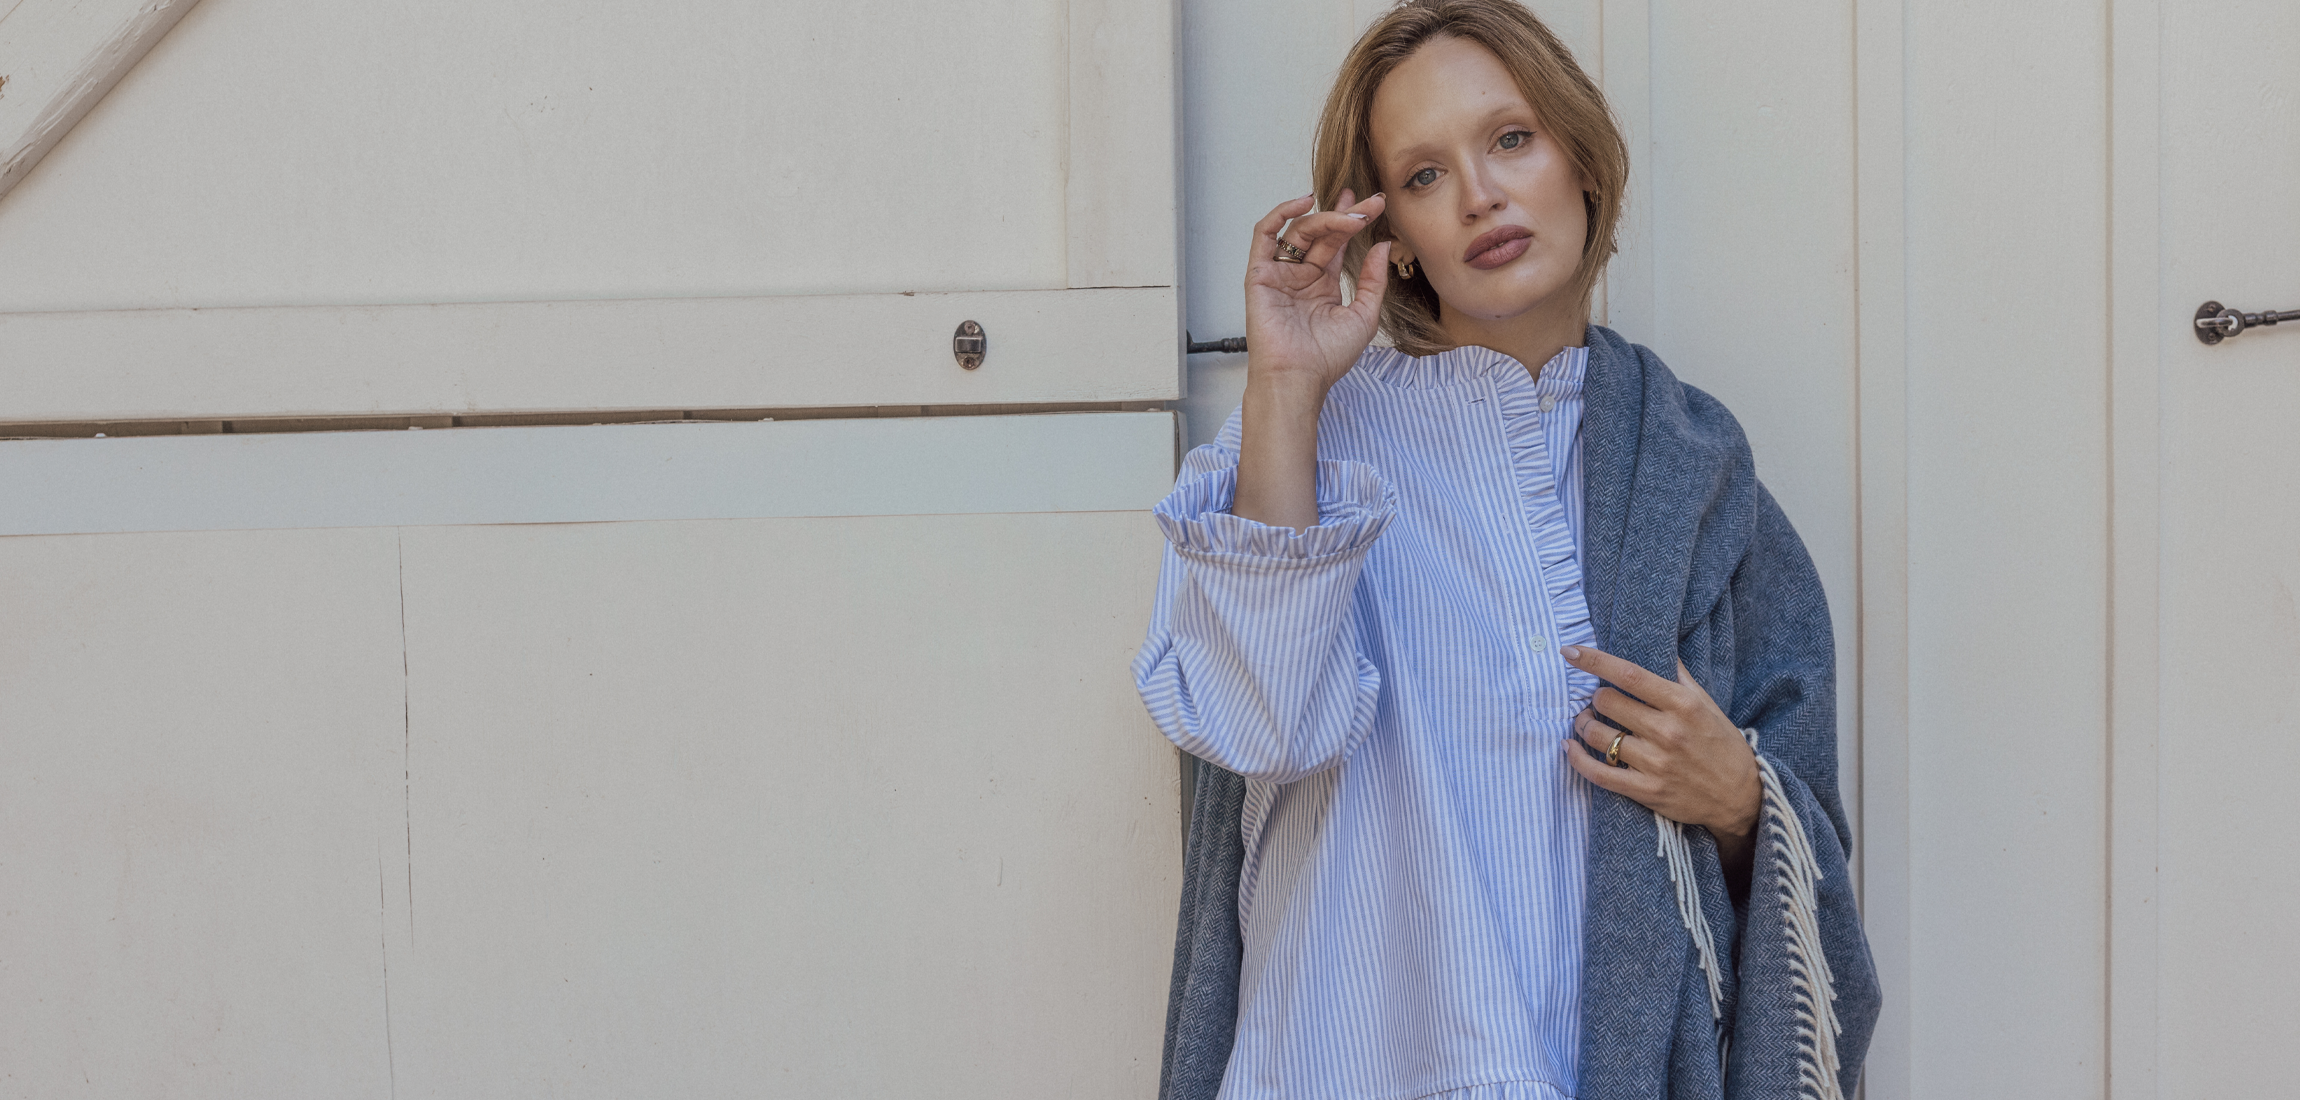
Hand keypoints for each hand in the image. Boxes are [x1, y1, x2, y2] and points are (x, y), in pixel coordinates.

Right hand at [1243, 190, 1391, 391]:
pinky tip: (1304, 202)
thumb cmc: (1326, 358)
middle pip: (1322, 232)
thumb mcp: (1364, 315)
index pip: (1337, 243)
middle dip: (1347, 214)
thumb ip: (1372, 280)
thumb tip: (1382, 246)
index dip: (1354, 220)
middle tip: (1370, 204)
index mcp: (1321, 284)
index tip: (1377, 205)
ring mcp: (1279, 273)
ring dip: (1326, 217)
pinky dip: (1280, 214)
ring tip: (1350, 216)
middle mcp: (1300, 275)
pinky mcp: (1260, 274)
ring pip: (1299, 230)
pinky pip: (1264, 235)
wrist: (1298, 378)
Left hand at [1559, 646, 1761, 861]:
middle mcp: (1668, 732)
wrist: (1741, 795)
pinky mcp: (1647, 791)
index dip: (1595, 660)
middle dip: (1594, 698)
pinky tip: (1570, 747)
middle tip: (1596, 700)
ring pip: (1598, 736)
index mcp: (1682, 705)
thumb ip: (1678, 676)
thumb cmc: (1721, 743)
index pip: (1629, 675)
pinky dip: (1577, 759)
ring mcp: (1656, 763)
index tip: (1570, 651)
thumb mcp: (1706, 704)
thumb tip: (1657, 644)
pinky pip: (1599, 774)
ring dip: (1583, 724)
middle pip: (1607, 703)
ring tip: (1585, 721)